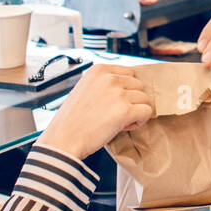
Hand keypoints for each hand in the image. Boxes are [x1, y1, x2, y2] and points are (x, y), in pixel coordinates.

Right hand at [35, 64, 153, 161]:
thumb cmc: (72, 120)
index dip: (126, 89)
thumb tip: (127, 87)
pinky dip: (139, 121)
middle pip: (139, 86)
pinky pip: (147, 112)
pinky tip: (124, 126)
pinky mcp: (125, 110)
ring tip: (118, 121)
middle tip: (115, 113)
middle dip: (131, 100)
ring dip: (135, 111)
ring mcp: (118, 94)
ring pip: (144, 99)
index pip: (130, 73)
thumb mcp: (85, 89)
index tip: (114, 101)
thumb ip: (104, 84)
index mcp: (99, 70)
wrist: (63, 139)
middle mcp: (110, 78)